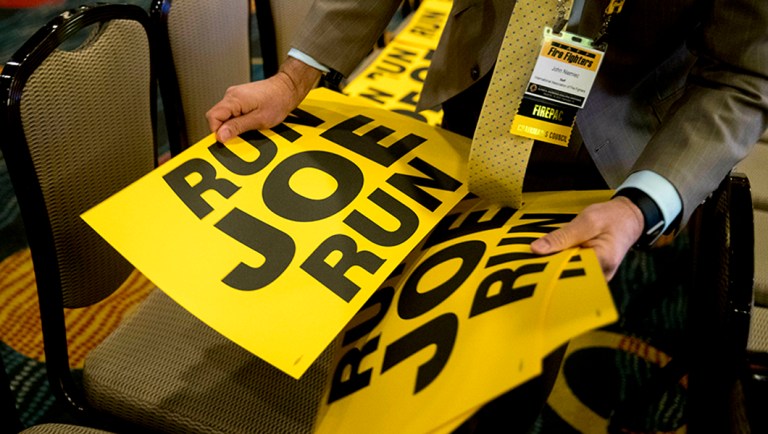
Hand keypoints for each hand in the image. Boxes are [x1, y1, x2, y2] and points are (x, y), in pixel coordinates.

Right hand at [206, 57, 323, 142]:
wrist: (287, 89)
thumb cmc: (278, 102)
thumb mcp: (258, 120)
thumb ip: (237, 127)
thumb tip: (220, 136)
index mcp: (234, 99)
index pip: (212, 116)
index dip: (217, 131)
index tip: (227, 139)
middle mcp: (231, 95)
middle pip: (216, 116)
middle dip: (225, 128)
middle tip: (240, 134)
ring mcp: (234, 95)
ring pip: (224, 114)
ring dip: (232, 124)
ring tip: (248, 126)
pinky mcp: (239, 97)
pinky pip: (231, 111)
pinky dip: (237, 119)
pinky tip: (249, 120)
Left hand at [530, 196, 643, 280]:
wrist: (628, 219)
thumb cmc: (611, 218)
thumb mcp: (586, 221)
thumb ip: (562, 236)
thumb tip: (536, 249)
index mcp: (603, 261)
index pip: (570, 273)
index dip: (548, 270)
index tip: (530, 265)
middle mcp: (601, 275)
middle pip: (567, 279)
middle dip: (547, 271)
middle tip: (529, 263)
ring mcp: (596, 277)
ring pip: (567, 277)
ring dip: (552, 268)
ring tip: (538, 260)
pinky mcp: (590, 274)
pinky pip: (571, 272)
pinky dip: (560, 265)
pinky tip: (550, 259)